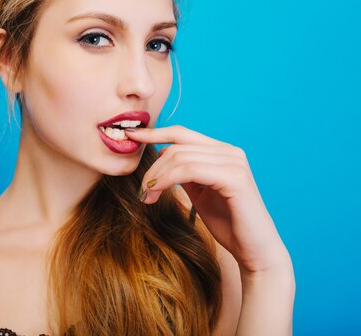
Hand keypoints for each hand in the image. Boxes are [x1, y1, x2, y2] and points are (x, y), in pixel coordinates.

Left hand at [125, 125, 290, 274]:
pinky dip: (166, 179)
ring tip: (146, 196)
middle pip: (176, 146)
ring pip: (179, 157)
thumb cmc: (228, 223)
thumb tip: (161, 155)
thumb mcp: (199, 192)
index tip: (130, 135)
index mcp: (222, 152)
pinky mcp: (235, 177)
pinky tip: (156, 193)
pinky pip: (189, 170)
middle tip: (141, 190)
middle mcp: (230, 151)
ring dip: (156, 177)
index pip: (181, 133)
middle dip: (152, 167)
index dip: (154, 133)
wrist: (254, 251)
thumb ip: (184, 172)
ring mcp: (234, 162)